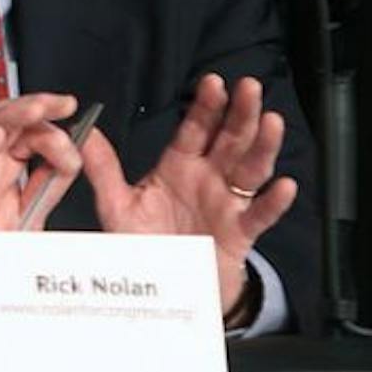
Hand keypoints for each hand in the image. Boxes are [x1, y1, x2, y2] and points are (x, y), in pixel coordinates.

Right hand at [0, 93, 86, 231]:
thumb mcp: (29, 216)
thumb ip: (47, 188)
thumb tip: (73, 162)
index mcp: (2, 171)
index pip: (28, 133)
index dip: (55, 128)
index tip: (81, 137)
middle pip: (7, 121)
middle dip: (37, 107)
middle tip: (64, 105)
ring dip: (12, 116)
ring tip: (38, 109)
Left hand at [80, 73, 298, 312]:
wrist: (165, 288)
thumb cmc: (146, 242)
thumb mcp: (118, 205)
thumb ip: (104, 170)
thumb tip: (85, 134)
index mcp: (179, 167)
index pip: (195, 130)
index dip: (205, 107)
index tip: (212, 82)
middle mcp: (207, 180)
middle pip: (229, 141)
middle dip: (240, 113)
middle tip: (249, 87)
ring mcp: (226, 205)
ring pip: (250, 171)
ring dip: (263, 146)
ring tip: (271, 121)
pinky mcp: (240, 234)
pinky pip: (260, 216)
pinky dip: (274, 202)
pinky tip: (285, 186)